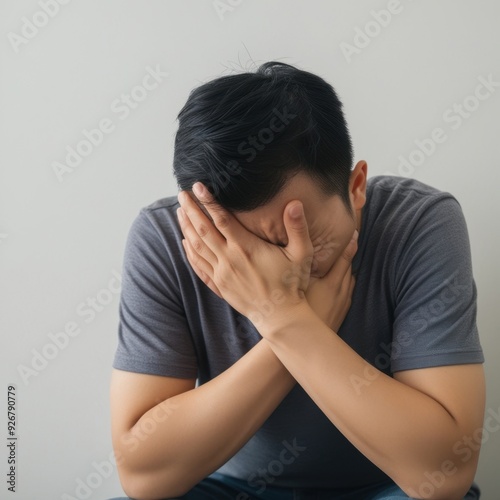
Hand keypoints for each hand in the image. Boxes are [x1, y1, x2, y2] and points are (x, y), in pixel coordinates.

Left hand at [177, 182, 313, 325]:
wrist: (281, 318)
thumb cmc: (293, 284)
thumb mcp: (302, 254)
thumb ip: (297, 227)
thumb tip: (295, 203)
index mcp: (247, 248)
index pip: (222, 219)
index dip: (209, 201)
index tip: (198, 186)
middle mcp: (229, 259)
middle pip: (203, 230)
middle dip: (191, 210)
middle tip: (182, 193)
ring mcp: (222, 274)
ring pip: (197, 247)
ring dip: (187, 228)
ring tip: (180, 211)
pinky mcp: (219, 286)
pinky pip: (198, 266)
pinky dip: (189, 252)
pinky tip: (185, 242)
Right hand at [305, 230, 357, 331]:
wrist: (302, 341)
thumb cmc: (295, 310)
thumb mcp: (297, 285)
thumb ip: (302, 268)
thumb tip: (303, 251)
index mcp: (331, 283)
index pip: (344, 259)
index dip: (349, 244)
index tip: (353, 230)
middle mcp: (341, 291)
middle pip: (348, 267)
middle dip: (349, 253)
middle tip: (350, 238)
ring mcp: (343, 303)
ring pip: (349, 280)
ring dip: (347, 268)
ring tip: (343, 257)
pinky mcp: (342, 312)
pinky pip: (348, 291)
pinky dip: (345, 282)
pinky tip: (339, 281)